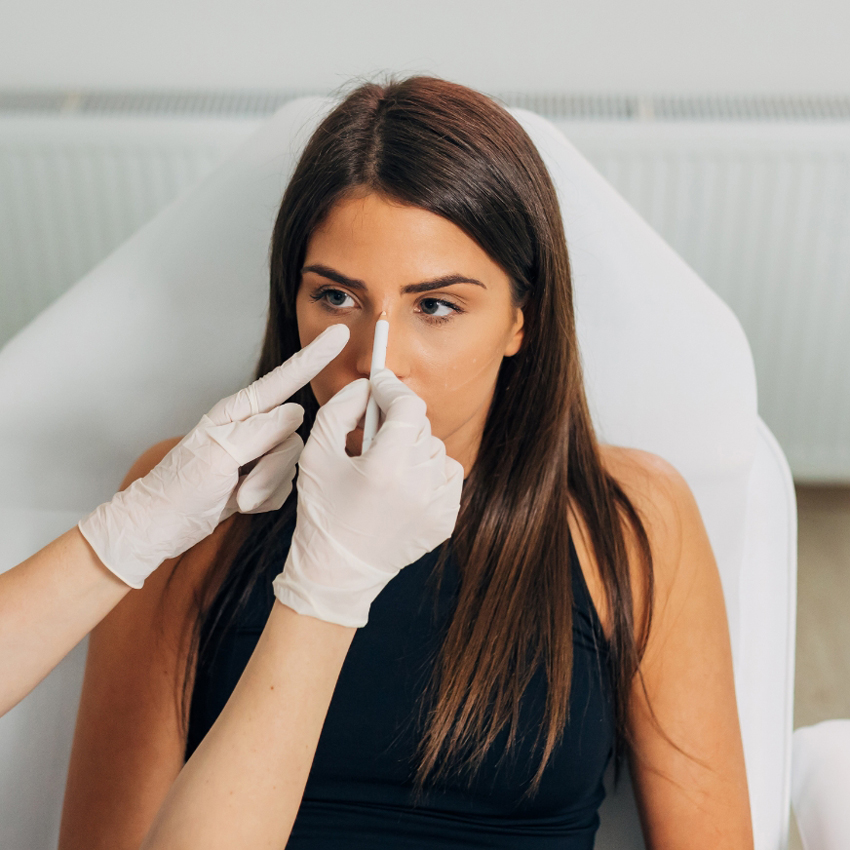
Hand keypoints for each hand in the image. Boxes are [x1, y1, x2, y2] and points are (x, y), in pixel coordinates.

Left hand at [78, 324, 350, 588]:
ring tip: (237, 496)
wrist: (162, 526)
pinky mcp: (262, 477)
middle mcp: (252, 427)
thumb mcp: (218, 456)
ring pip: (293, 462)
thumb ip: (260, 431)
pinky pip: (287, 485)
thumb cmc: (179, 490)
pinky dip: (268, 499)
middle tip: (241, 487)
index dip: (314, 357)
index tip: (340, 334)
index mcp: (237, 412)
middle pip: (294, 434)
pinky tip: (242, 502)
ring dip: (267, 486)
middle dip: (274, 467)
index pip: (285, 379)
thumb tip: (297, 411)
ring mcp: (258, 453)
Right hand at [273, 367, 464, 627]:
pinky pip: (449, 477)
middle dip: (397, 422)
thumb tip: (366, 388)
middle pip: (421, 425)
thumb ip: (340, 409)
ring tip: (387, 467)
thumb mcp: (315, 454)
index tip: (380, 383)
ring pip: (436, 450)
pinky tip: (404, 486)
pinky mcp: (446, 520)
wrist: (337, 574)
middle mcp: (419, 485)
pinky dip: (429, 473)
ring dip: (413, 448)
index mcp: (386, 466)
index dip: (392, 388)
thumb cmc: (321, 512)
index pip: (407, 405)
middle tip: (374, 434)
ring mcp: (437, 505)